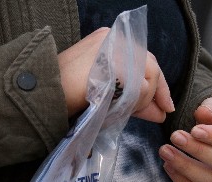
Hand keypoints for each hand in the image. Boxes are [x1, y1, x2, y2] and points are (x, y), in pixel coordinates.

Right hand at [57, 27, 173, 122]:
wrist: (46, 94)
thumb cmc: (67, 95)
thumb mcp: (105, 91)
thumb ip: (132, 97)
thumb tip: (160, 112)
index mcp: (109, 39)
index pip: (143, 59)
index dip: (158, 82)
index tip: (165, 103)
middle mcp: (115, 38)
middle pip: (150, 66)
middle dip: (159, 92)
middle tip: (164, 112)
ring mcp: (118, 49)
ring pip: (148, 78)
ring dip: (143, 100)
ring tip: (131, 111)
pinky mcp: (118, 63)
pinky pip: (141, 87)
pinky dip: (138, 102)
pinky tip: (125, 108)